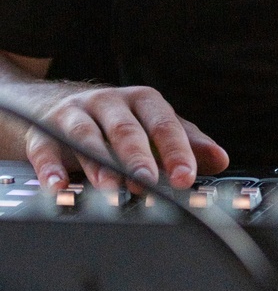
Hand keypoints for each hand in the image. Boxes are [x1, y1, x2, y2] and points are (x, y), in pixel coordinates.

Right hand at [22, 83, 228, 191]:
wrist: (57, 103)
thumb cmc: (116, 120)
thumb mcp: (153, 126)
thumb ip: (185, 142)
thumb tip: (220, 159)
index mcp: (141, 101)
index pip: (163, 123)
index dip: (176, 150)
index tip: (185, 177)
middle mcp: (109, 102)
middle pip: (126, 128)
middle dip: (138, 156)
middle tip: (148, 182)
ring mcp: (75, 114)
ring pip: (87, 136)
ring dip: (99, 164)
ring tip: (110, 189)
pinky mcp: (43, 131)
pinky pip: (45, 148)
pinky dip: (50, 167)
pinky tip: (58, 186)